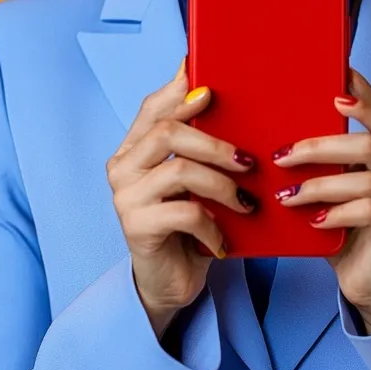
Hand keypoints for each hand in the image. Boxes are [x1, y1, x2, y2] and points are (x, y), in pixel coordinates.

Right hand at [106, 58, 257, 337]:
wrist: (170, 282)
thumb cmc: (188, 224)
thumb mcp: (194, 180)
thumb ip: (199, 145)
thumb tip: (220, 98)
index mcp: (134, 148)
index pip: (152, 108)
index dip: (179, 93)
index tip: (212, 87)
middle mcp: (122, 167)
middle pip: (167, 132)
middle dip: (215, 143)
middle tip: (248, 161)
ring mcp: (126, 197)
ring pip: (180, 170)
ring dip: (222, 184)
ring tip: (246, 202)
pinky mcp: (136, 227)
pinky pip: (185, 212)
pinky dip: (213, 225)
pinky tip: (223, 239)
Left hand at [271, 68, 370, 329]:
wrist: (367, 279)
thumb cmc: (346, 226)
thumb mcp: (338, 185)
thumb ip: (329, 160)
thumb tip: (284, 129)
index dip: (365, 95)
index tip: (342, 74)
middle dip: (321, 145)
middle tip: (283, 154)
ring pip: (366, 177)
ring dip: (319, 184)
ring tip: (288, 194)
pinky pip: (367, 209)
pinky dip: (335, 212)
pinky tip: (312, 220)